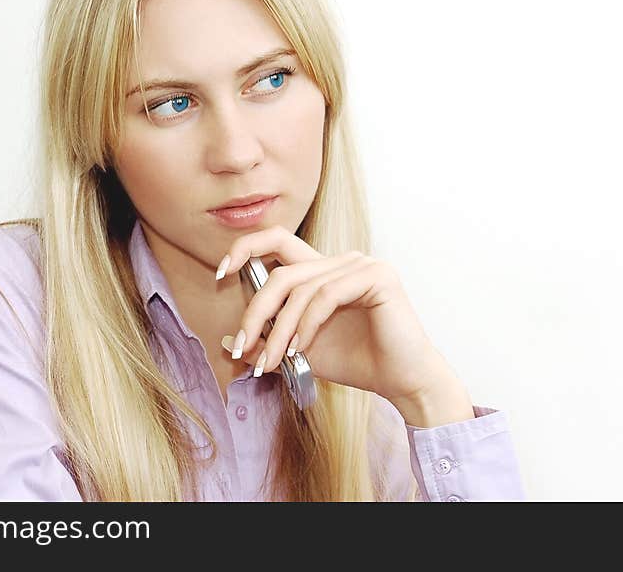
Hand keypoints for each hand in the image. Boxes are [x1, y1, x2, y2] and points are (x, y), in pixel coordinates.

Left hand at [215, 225, 452, 404]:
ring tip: (272, 360)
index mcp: (323, 269)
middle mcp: (341, 260)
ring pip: (301, 289)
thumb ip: (268, 341)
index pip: (277, 241)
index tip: (220, 274)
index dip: (245, 248)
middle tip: (243, 347)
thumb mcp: (300, 351)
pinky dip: (307, 325)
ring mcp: (361, 264)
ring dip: (280, 329)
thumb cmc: (357, 361)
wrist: (401, 380)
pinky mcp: (377, 276)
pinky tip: (301, 349)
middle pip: (282, 272)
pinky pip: (326, 295)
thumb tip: (228, 342)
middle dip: (256, 311)